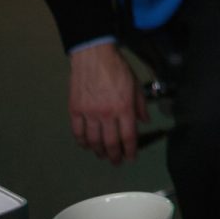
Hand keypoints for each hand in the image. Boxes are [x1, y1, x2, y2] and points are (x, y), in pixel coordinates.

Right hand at [68, 43, 147, 163]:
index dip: (129, 150)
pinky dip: (81, 142)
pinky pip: (77, 132)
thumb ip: (140, 105)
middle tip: (116, 161)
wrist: (94, 56)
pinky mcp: (75, 110)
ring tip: (102, 155)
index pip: (128, 136)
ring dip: (98, 151)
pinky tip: (85, 145)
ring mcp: (89, 113)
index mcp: (124, 107)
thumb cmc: (117, 68)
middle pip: (110, 143)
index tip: (130, 158)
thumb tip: (144, 122)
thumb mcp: (136, 85)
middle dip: (114, 155)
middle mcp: (106, 113)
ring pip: (93, 140)